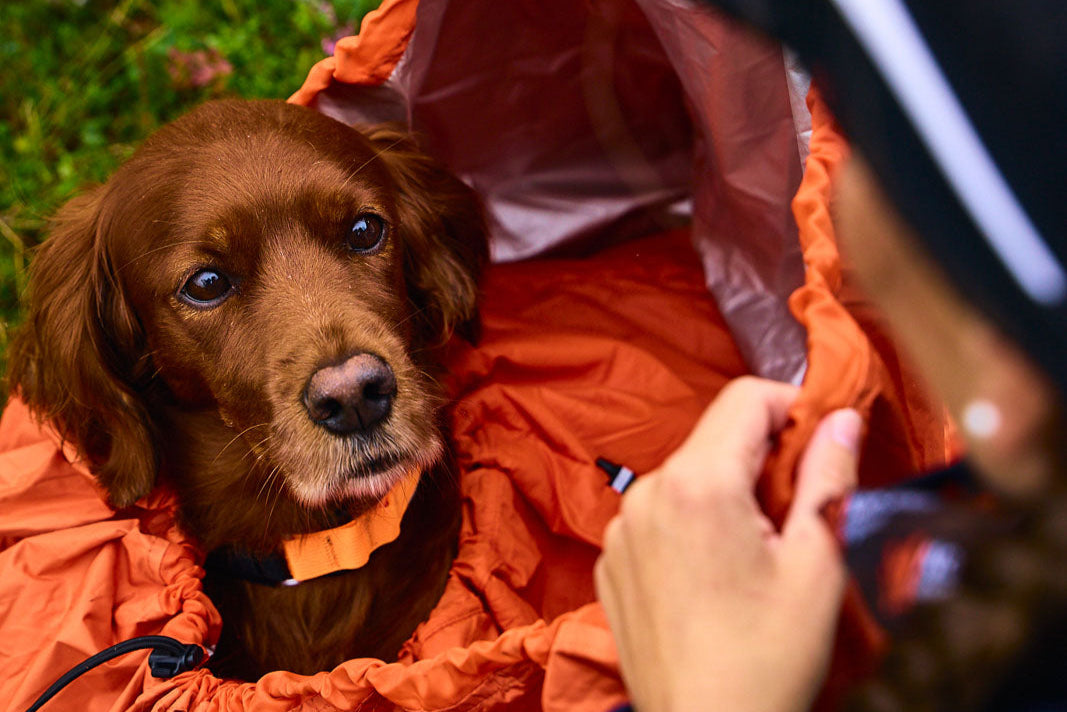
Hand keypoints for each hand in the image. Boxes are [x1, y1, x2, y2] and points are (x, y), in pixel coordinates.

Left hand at [595, 377, 861, 711]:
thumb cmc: (767, 656)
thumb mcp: (816, 562)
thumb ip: (828, 477)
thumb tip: (840, 418)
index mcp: (697, 482)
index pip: (746, 398)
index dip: (792, 409)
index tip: (818, 445)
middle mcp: (646, 493)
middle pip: (713, 438)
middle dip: (760, 457)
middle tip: (796, 511)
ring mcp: (620, 529)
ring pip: (685, 477)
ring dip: (724, 493)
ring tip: (754, 553)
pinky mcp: (610, 561)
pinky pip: (656, 517)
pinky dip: (689, 525)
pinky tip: (713, 576)